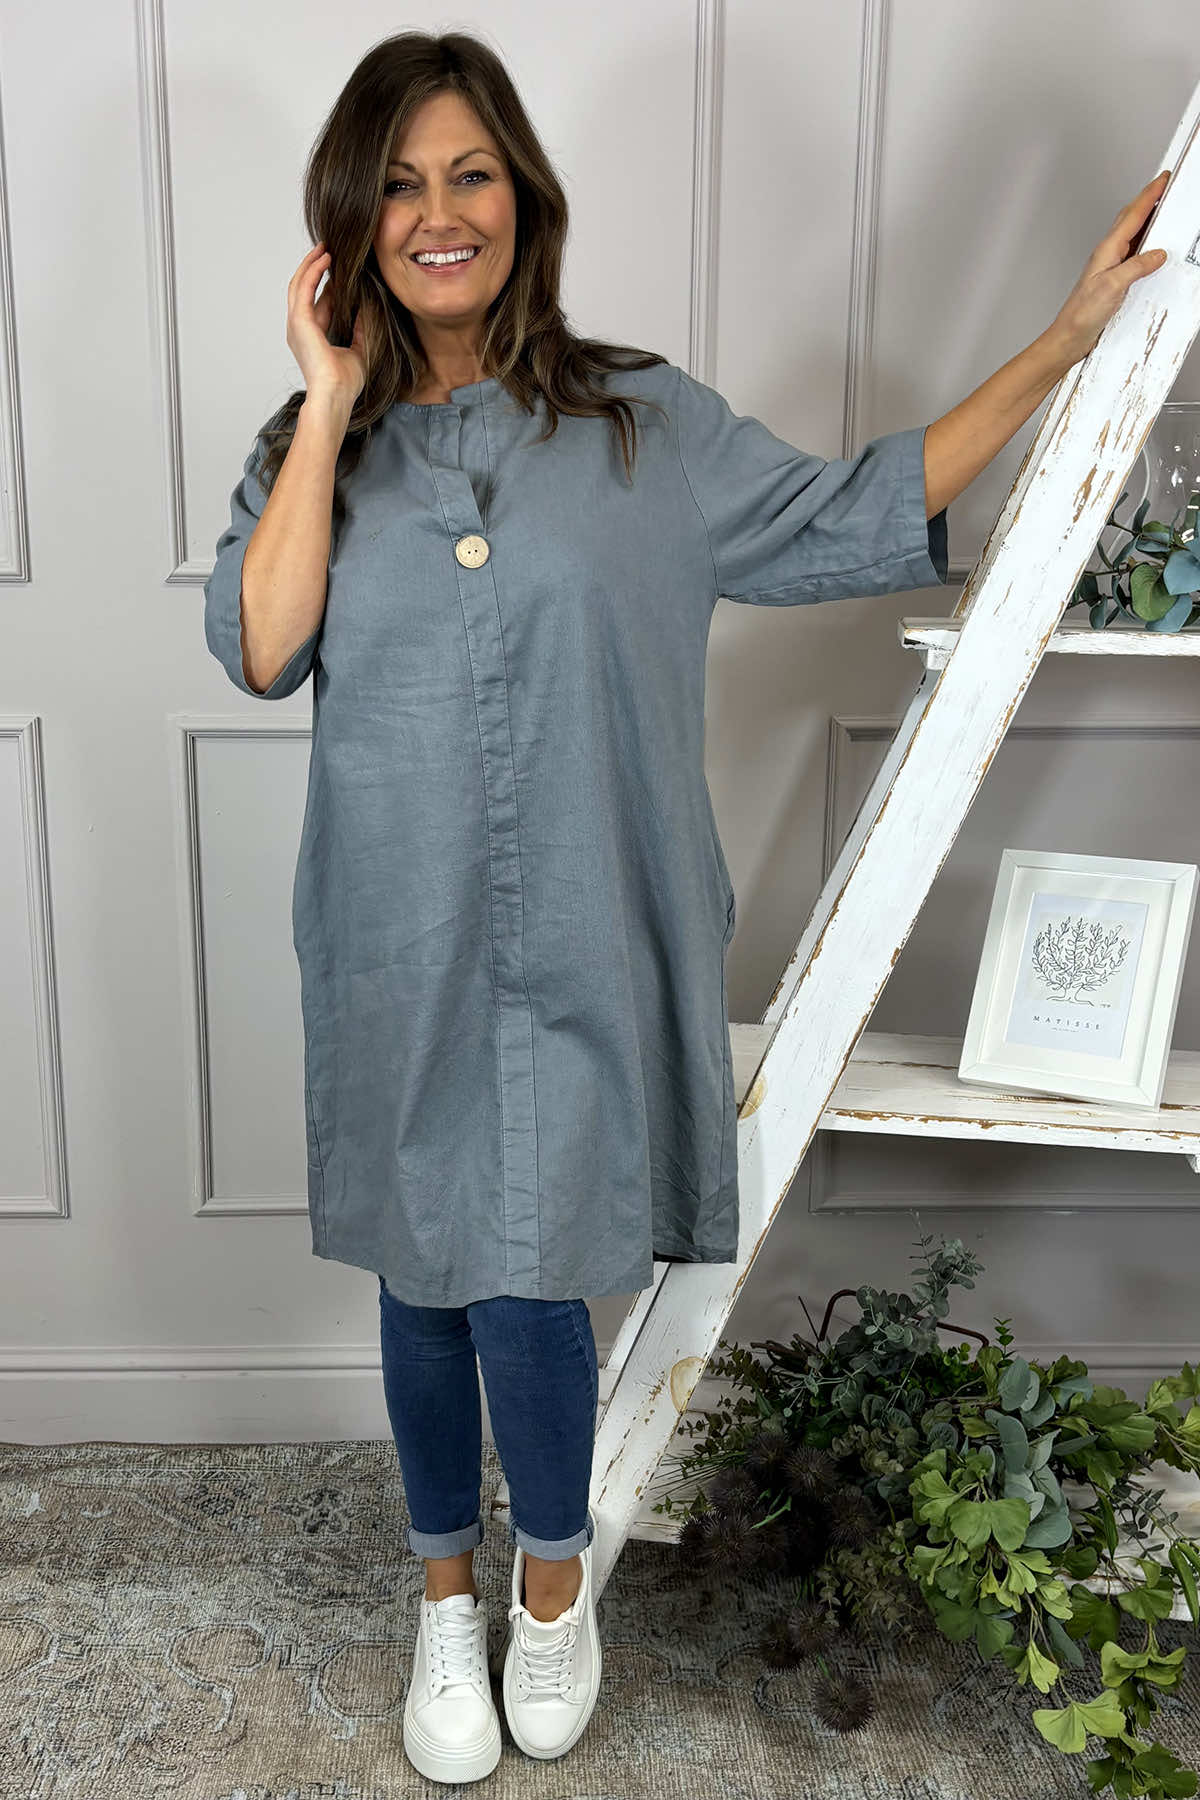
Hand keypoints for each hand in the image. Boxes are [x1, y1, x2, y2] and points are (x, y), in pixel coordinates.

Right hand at [286, 241, 370, 402]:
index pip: (317, 303)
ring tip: (325, 248)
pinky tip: (325, 259)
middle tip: (328, 250)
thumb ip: (362, 328)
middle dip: (313, 268)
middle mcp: (299, 328)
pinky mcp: (299, 322)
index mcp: (310, 336)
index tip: (341, 269)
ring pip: (299, 284)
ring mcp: (296, 324)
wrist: (335, 396)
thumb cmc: (345, 383)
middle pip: (302, 288)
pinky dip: (313, 271)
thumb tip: (370, 307)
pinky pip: (304, 288)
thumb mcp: (360, 349)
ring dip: (311, 264)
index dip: (327, 284)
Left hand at [1046, 170, 1170, 369]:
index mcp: (1107, 250)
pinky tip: (1152, 247)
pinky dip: (1145, 242)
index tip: (1163, 179)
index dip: (1150, 195)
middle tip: (1165, 186)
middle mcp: (1108, 254)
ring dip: (1147, 218)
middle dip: (1149, 199)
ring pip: (1132, 233)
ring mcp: (1111, 265)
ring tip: (1162, 208)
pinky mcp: (1114, 278)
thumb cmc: (1082, 314)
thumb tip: (1157, 254)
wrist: (1070, 337)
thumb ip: (1136, 267)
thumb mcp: (1112, 287)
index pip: (1133, 215)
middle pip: (1131, 218)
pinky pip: (1133, 252)